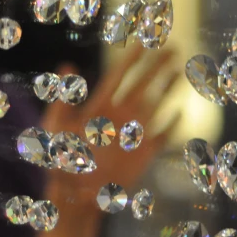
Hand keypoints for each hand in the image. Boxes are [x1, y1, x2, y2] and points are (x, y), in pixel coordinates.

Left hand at [40, 46, 181, 209]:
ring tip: (180, 73)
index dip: (132, 58)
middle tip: (172, 48)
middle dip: (157, 65)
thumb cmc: (60, 161)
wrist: (74, 195)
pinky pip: (162, 136)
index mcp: (100, 106)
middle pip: (143, 84)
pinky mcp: (142, 154)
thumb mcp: (55, 127)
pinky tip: (180, 113)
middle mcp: (119, 115)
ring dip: (168, 89)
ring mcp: (132, 134)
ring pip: (155, 105)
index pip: (120, 75)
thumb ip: (63, 98)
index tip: (144, 41)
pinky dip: (172, 125)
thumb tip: (67, 66)